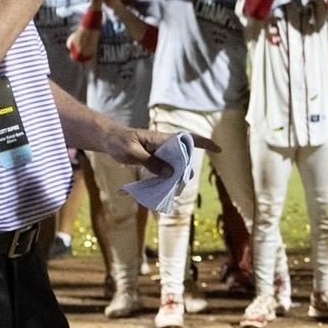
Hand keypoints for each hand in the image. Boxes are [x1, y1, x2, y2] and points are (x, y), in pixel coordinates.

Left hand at [104, 125, 219, 176]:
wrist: (109, 139)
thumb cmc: (119, 142)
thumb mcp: (132, 153)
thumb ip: (151, 162)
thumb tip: (170, 173)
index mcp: (162, 139)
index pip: (188, 139)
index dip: (205, 143)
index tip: (218, 150)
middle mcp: (164, 145)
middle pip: (184, 157)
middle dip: (185, 170)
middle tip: (180, 184)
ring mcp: (160, 152)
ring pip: (175, 165)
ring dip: (175, 176)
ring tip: (171, 189)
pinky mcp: (154, 159)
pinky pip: (166, 168)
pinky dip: (166, 178)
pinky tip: (163, 187)